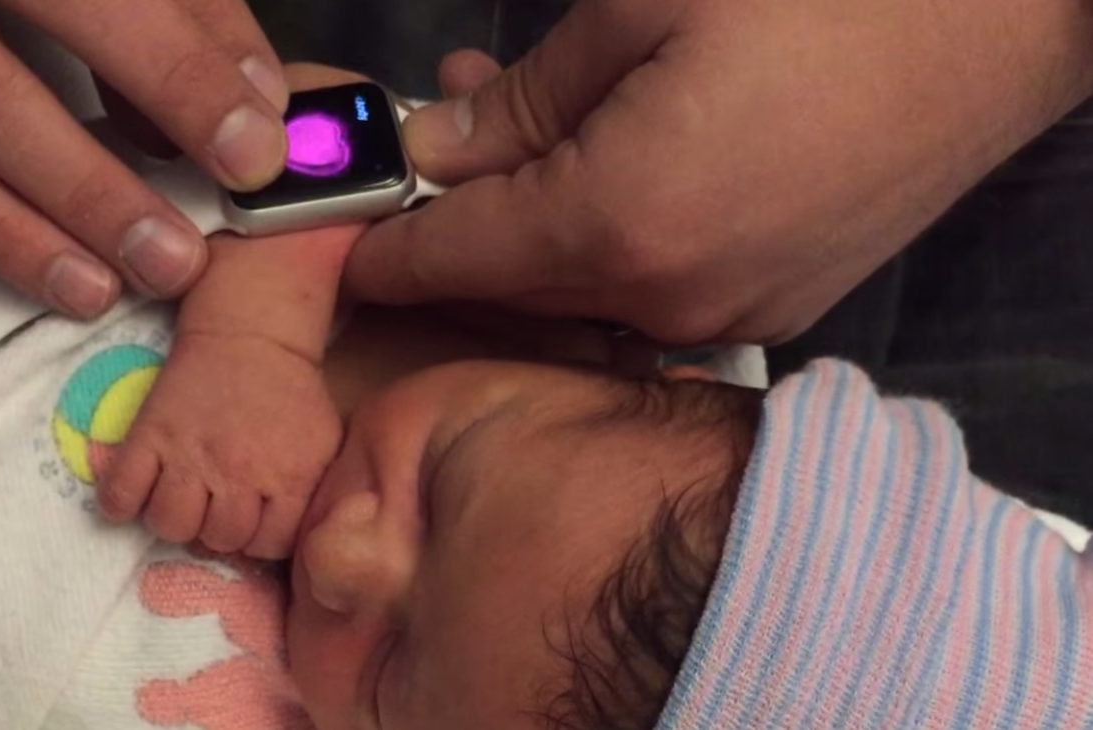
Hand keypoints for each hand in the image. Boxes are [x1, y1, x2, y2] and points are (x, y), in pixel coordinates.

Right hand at [96, 331, 341, 558]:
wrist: (250, 335)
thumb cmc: (290, 395)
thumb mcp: (322, 445)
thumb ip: (310, 495)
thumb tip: (290, 539)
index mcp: (288, 477)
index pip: (268, 545)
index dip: (258, 538)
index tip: (252, 518)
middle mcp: (240, 471)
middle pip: (219, 539)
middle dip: (216, 529)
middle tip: (215, 504)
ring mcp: (192, 454)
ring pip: (171, 525)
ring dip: (174, 519)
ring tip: (181, 499)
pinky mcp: (150, 434)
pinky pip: (122, 495)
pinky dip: (120, 504)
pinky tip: (135, 495)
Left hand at [345, 0, 1092, 344]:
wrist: (1010, 16)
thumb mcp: (638, 7)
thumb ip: (518, 103)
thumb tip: (435, 150)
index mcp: (621, 230)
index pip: (447, 261)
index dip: (373, 242)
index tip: (327, 228)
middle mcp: (673, 301)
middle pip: (509, 286)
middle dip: (450, 222)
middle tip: (424, 134)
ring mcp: (735, 313)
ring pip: (580, 288)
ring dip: (530, 220)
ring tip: (511, 121)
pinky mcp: (779, 300)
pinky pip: (652, 286)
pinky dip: (604, 234)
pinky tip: (602, 163)